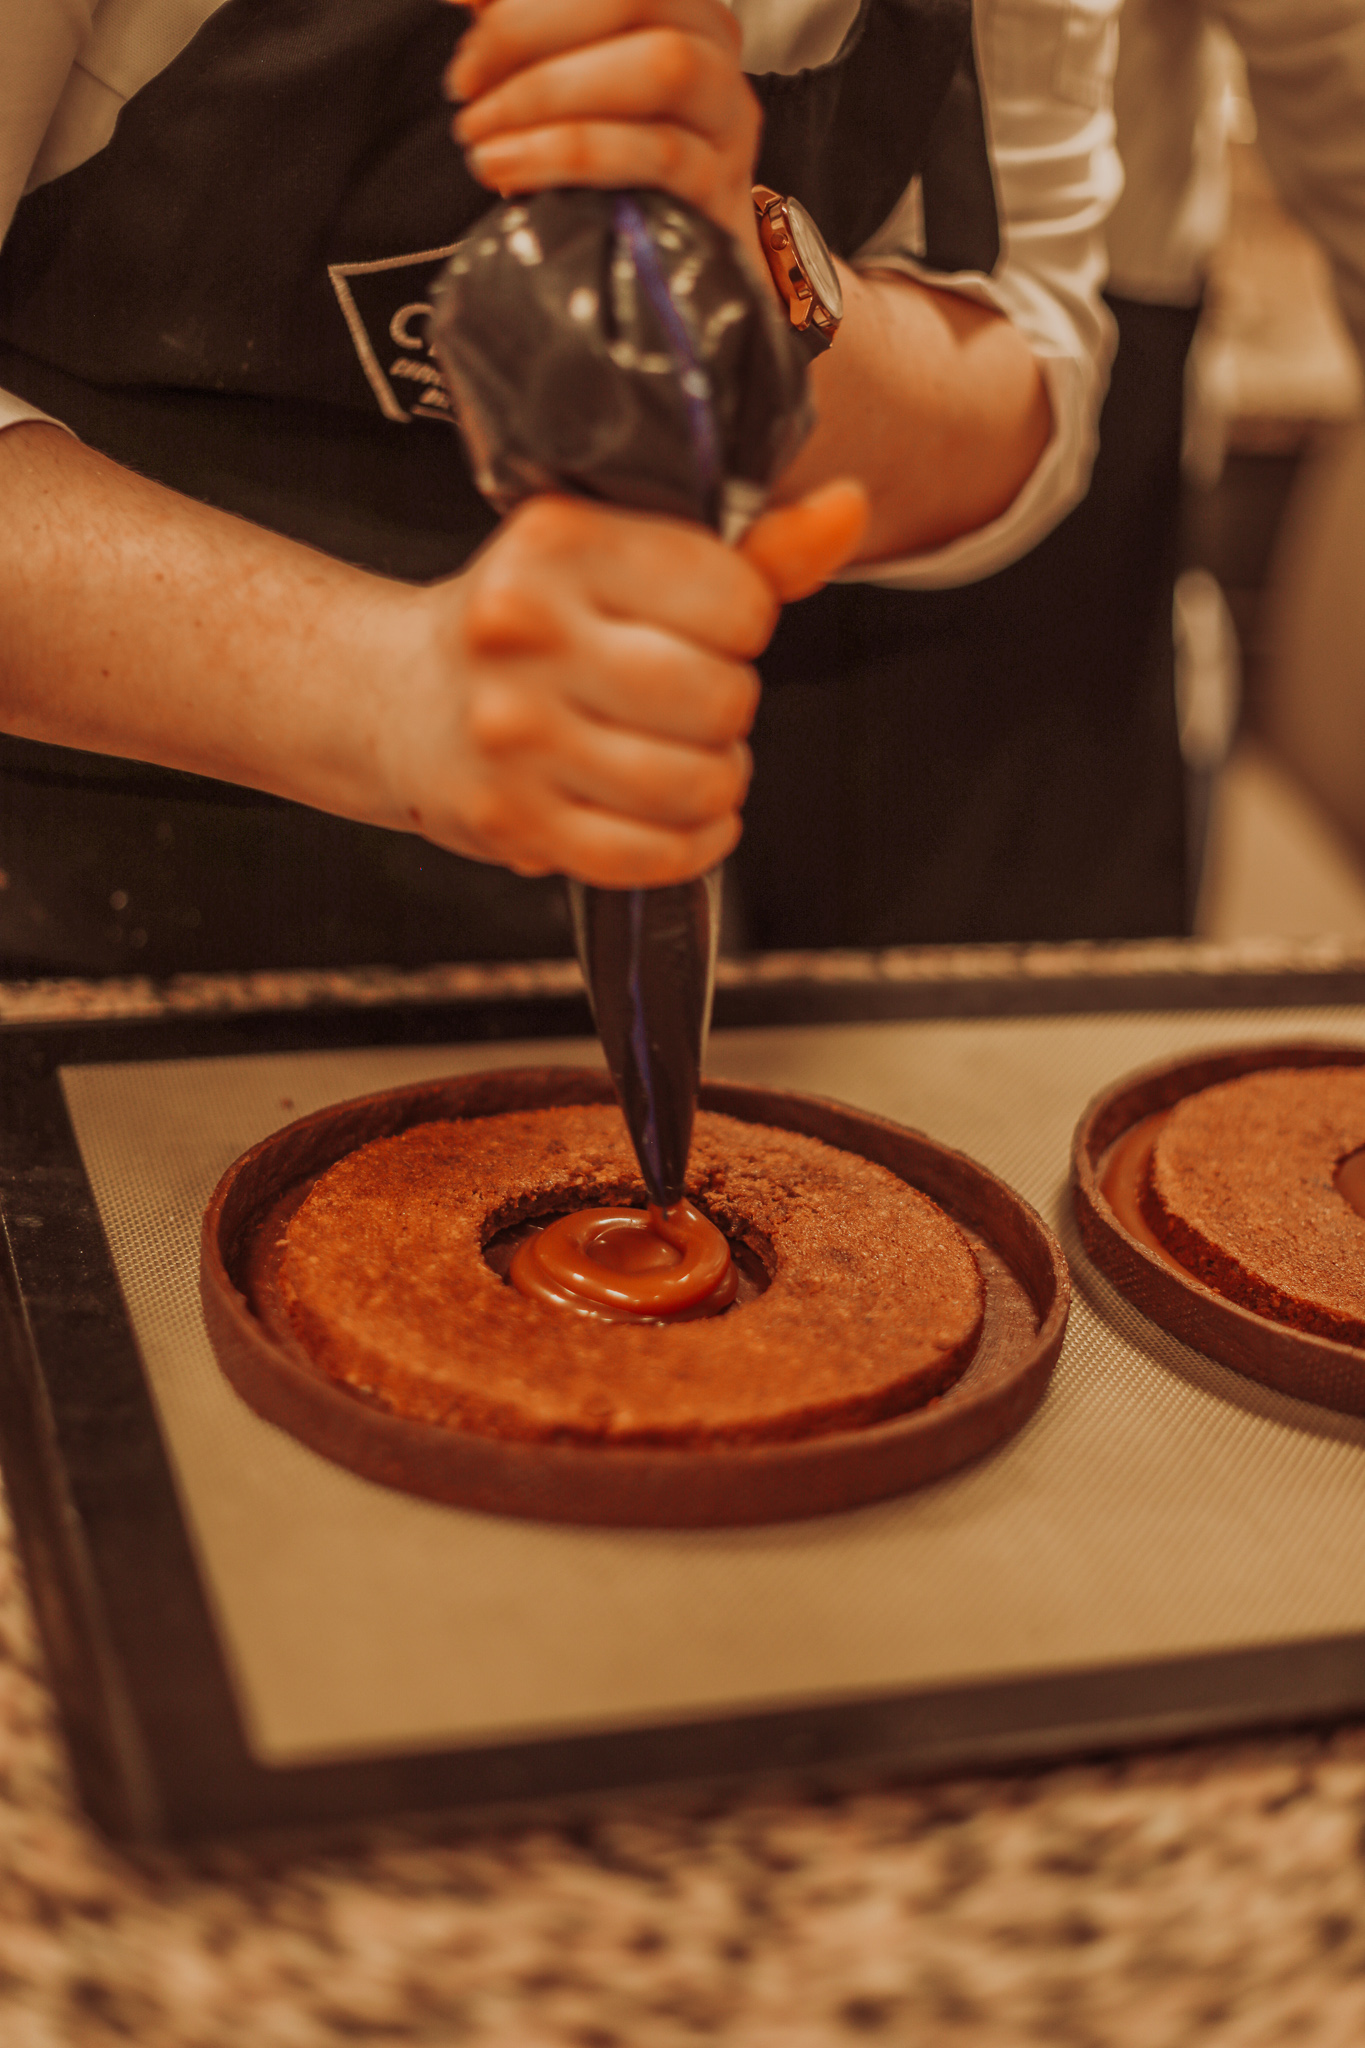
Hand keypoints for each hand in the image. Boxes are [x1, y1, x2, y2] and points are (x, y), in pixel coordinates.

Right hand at [387, 481, 866, 886]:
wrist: (398, 696)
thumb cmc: (533, 622)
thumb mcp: (625, 556)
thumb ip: (749, 549)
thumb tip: (848, 510)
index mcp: (560, 542)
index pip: (737, 601)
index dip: (745, 625)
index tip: (709, 629)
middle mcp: (524, 631)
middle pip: (721, 699)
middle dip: (730, 709)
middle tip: (693, 702)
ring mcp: (511, 733)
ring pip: (694, 784)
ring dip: (716, 783)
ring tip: (686, 759)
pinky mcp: (511, 818)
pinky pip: (649, 856)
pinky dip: (689, 846)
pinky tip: (681, 819)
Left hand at [444, 0, 762, 253]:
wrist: (672, 266)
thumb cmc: (611, 171)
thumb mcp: (563, 85)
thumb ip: (523, 32)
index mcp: (674, 5)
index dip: (526, 1)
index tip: (465, 30)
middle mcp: (712, 48)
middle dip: (528, 32)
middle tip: (467, 87)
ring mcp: (725, 119)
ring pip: (660, 66)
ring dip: (549, 93)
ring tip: (482, 135)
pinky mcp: (719, 188)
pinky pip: (654, 153)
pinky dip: (568, 153)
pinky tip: (509, 168)